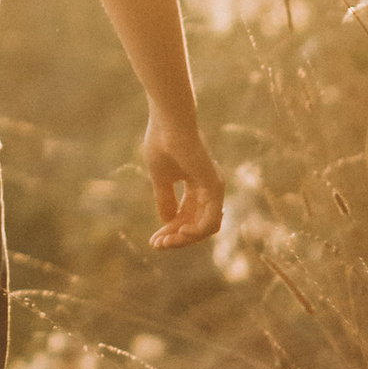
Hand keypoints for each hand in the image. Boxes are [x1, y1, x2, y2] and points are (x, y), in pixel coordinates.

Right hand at [142, 111, 223, 251]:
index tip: (153, 241)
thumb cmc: (162, 142)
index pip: (187, 216)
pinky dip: (197, 231)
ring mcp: (214, 188)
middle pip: (196, 224)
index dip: (170, 231)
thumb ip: (165, 199)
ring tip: (166, 242)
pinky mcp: (214, 187)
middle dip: (176, 238)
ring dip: (185, 239)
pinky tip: (180, 232)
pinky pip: (211, 220)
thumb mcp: (161, 177)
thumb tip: (166, 221)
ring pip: (206, 227)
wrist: (169, 122)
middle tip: (157, 246)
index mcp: (196, 183)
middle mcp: (208, 188)